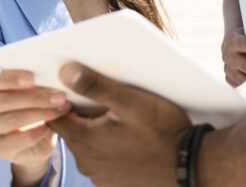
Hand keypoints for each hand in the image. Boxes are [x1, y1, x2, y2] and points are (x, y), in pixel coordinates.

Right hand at [0, 68, 70, 175]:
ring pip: (10, 120)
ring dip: (39, 114)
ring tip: (60, 110)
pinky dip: (35, 133)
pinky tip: (49, 127)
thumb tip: (59, 76)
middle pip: (3, 100)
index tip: (32, 77)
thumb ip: (38, 82)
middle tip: (59, 96)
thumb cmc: (33, 104)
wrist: (35, 138)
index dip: (11, 78)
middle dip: (34, 98)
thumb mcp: (35, 90)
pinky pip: (15, 141)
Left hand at [49, 62, 191, 186]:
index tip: (73, 86)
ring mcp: (100, 176)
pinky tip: (127, 136)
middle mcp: (87, 163)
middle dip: (81, 113)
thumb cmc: (162, 132)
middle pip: (71, 131)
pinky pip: (102, 159)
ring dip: (96, 130)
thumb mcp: (130, 102)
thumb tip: (65, 71)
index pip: (55, 117)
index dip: (60, 99)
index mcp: (84, 141)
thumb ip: (95, 86)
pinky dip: (108, 146)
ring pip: (87, 145)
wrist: (190, 166)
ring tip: (117, 115)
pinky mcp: (114, 182)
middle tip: (100, 96)